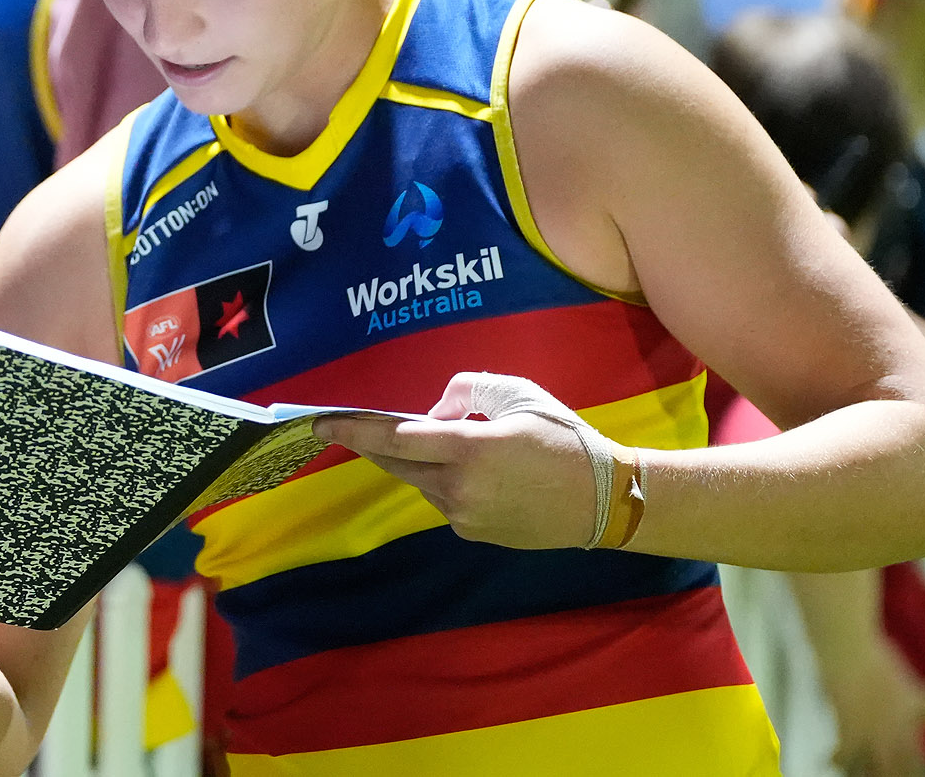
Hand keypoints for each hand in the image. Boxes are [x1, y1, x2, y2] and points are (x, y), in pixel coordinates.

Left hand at [313, 372, 601, 549]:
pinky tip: (476, 472)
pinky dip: (444, 481)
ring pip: (421, 482)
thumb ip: (467, 390)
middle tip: (353, 427)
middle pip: (398, 463)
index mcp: (469, 449)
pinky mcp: (473, 533)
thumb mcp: (519, 395)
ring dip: (418, 462)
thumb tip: (433, 411)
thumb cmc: (564, 439)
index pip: (395, 439)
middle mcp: (459, 488)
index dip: (353, 431)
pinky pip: (443, 500)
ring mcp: (464, 516)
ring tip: (447, 443)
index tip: (320, 424)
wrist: (604, 501)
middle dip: (376, 445)